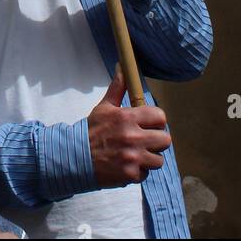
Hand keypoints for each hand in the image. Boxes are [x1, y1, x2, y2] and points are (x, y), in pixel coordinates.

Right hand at [87, 66, 171, 186]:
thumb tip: (122, 66)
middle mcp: (133, 137)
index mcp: (128, 117)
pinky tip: (127, 165)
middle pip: (165, 139)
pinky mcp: (130, 174)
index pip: (160, 117)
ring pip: (158, 160)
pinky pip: (146, 174)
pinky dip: (138, 171)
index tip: (150, 124)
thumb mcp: (104, 107)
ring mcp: (133, 157)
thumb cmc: (91, 130)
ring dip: (149, 158)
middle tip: (146, 140)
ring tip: (137, 154)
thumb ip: (117, 88)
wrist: (75, 157)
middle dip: (157, 140)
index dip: (157, 121)